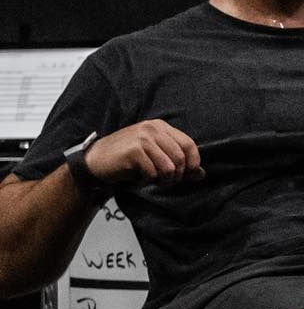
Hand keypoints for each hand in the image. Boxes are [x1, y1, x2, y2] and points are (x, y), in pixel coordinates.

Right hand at [84, 120, 203, 187]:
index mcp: (161, 127)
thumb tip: (201, 174)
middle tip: (166, 181)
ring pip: (169, 167)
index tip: (188, 174)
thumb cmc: (128, 159)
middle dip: (177, 176)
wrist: (96, 160)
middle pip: (181, 158)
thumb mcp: (155, 156)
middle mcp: (153, 129)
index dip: (193, 162)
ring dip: (164, 180)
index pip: (189, 144)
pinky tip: (140, 177)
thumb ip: (178, 162)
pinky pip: (153, 172)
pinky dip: (149, 180)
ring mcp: (142, 138)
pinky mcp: (133, 151)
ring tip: (154, 180)